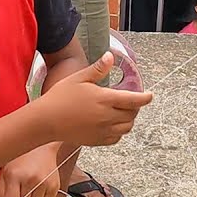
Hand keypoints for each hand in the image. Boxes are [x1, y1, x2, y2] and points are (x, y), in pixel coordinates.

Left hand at [0, 144, 60, 196]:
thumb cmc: (20, 158)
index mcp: (14, 175)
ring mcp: (44, 182)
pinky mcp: (54, 185)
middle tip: (18, 194)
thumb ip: (2, 193)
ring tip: (27, 190)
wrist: (41, 145)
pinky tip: (36, 189)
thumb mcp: (4, 172)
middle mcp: (30, 179)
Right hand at [36, 54, 153, 147]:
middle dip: (136, 107)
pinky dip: (119, 131)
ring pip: (126, 128)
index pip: (134, 100)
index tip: (150, 95)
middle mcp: (107, 116)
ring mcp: (103, 130)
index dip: (145, 98)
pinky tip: (112, 124)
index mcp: (104, 99)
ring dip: (129, 120)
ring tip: (124, 112)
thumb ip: (97, 68)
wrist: (46, 121)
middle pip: (132, 114)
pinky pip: (116, 138)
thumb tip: (110, 56)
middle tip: (132, 101)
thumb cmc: (60, 97)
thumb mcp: (79, 78)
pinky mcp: (97, 140)